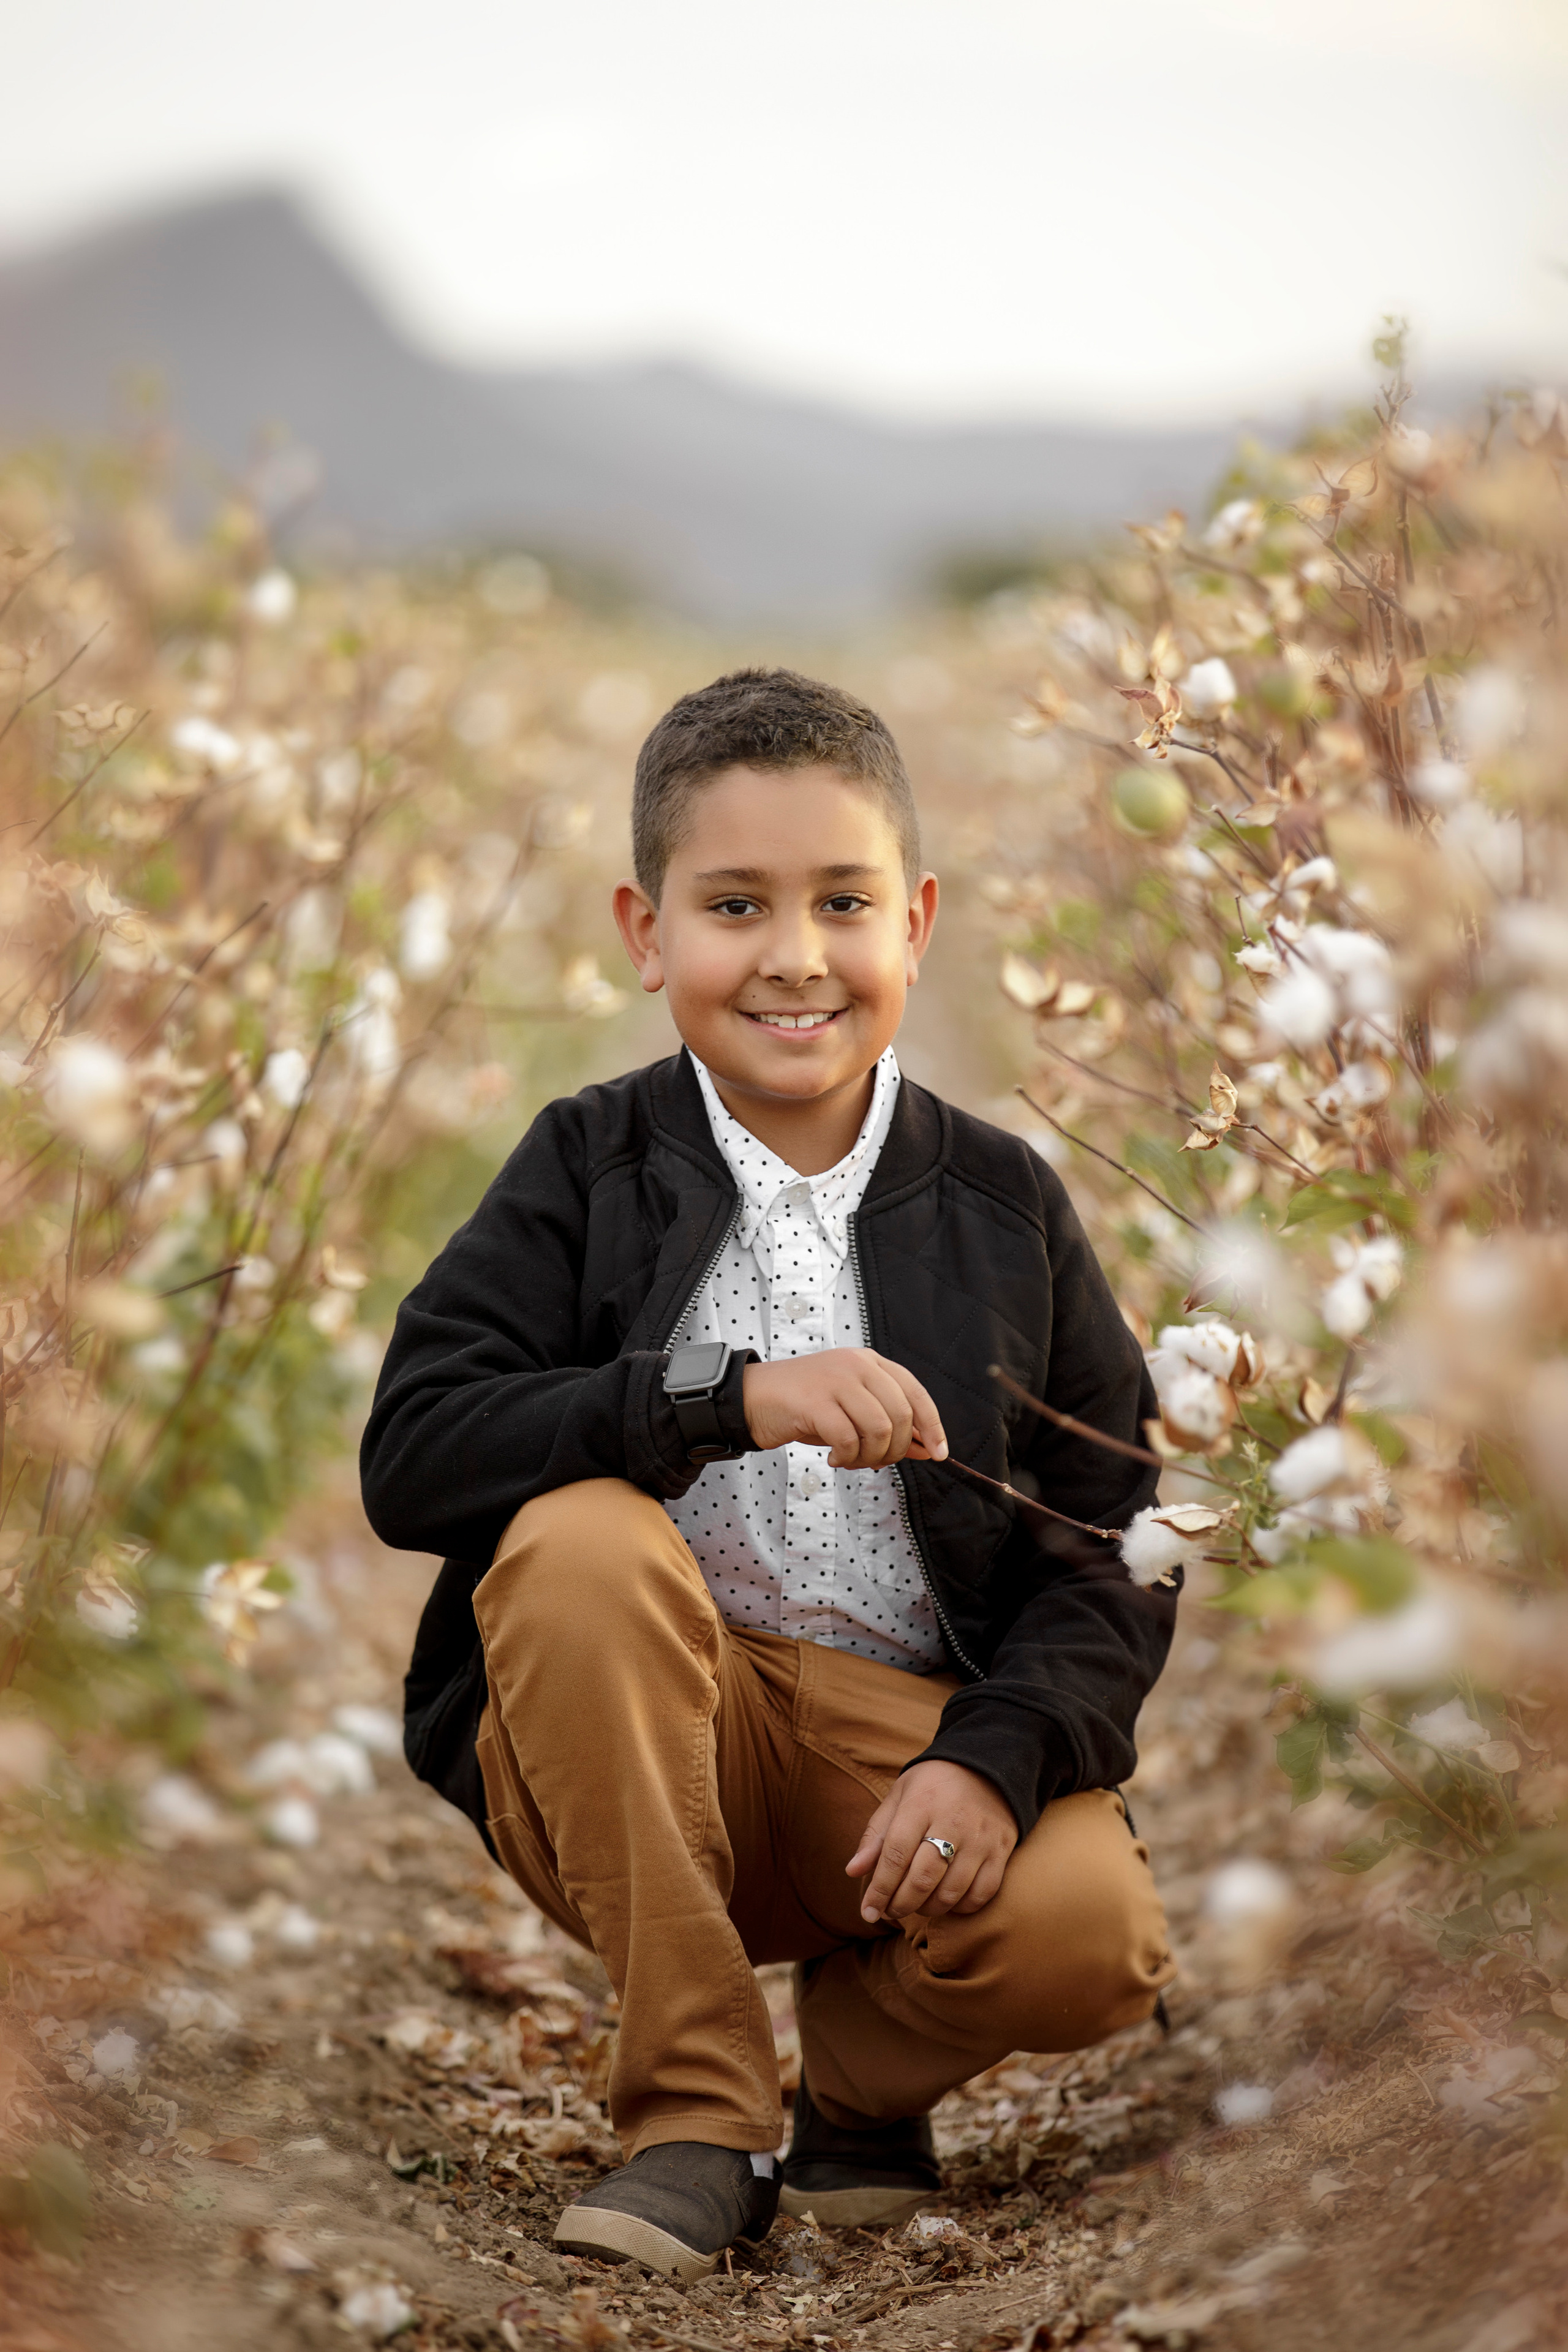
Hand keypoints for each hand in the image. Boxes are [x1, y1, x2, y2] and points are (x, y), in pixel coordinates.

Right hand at [742, 1349, 947, 1470]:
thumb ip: (889, 1425)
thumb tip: (929, 1449)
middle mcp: (856, 1365)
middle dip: (896, 1449)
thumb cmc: (804, 1406)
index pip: (916, 1393)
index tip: (939, 1453)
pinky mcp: (814, 1401)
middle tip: (875, 1462)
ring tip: (851, 1460)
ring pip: (879, 1428)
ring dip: (870, 1456)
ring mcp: (835, 1380)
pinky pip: (848, 1438)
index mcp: (870, 1363)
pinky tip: (834, 1458)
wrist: (752, 1398)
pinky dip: (847, 1457)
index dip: (933, 1426)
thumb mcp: (852, 1411)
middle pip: (901, 1415)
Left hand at [847, 1759, 1017, 1923]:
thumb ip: (876, 1834)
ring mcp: (980, 1838)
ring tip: (915, 1905)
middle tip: (890, 1911)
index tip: (867, 1911)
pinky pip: (981, 1893)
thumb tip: (853, 1871)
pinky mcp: (1001, 1850)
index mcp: (920, 1804)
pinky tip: (946, 1901)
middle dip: (900, 1904)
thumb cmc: (933, 1785)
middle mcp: (952, 1821)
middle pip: (922, 1879)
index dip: (879, 1889)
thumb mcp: (899, 1796)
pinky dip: (960, 1907)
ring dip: (928, 1909)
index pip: (895, 1855)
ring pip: (951, 1892)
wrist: (987, 1764)